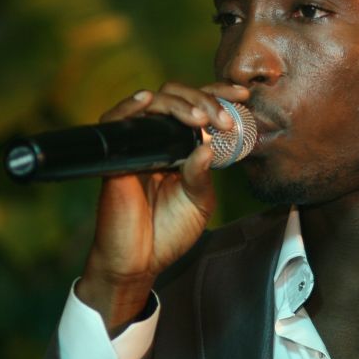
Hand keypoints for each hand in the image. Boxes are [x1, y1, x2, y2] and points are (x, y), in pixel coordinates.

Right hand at [76, 81, 249, 331]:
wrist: (139, 263)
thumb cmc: (167, 233)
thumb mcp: (198, 202)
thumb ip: (203, 174)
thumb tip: (206, 145)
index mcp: (181, 147)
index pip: (198, 108)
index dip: (218, 94)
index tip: (243, 95)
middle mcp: (159, 141)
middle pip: (175, 96)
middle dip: (203, 99)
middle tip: (222, 119)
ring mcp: (137, 146)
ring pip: (151, 102)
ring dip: (179, 104)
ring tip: (200, 118)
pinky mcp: (116, 158)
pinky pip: (114, 121)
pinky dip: (129, 107)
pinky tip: (147, 100)